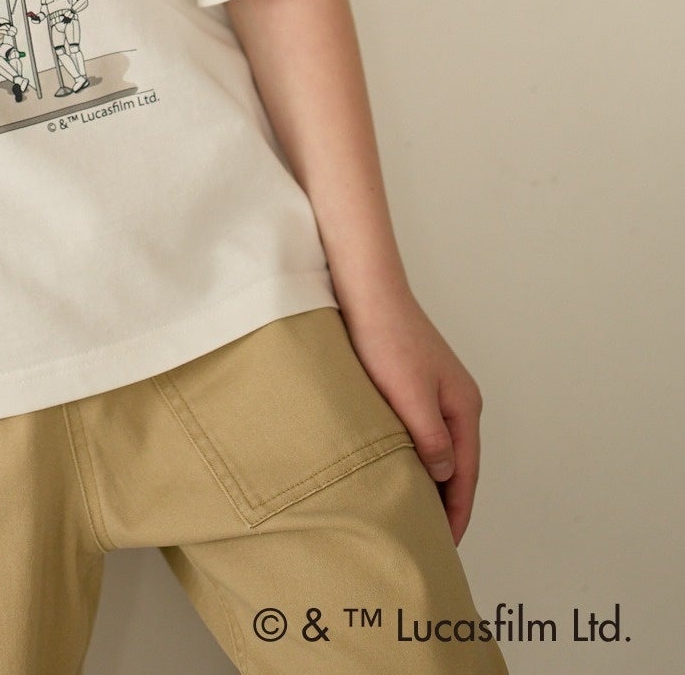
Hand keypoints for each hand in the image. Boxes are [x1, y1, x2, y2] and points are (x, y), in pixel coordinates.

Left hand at [338, 286, 485, 546]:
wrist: (367, 290)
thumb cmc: (386, 337)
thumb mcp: (409, 395)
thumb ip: (429, 438)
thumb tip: (443, 476)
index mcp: (464, 406)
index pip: (466, 473)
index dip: (457, 512)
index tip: (445, 544)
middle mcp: (457, 400)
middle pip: (458, 464)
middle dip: (448, 502)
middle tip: (428, 537)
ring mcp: (437, 390)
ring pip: (439, 447)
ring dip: (431, 479)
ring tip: (414, 511)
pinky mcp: (414, 381)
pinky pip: (422, 431)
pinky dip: (416, 455)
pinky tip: (398, 466)